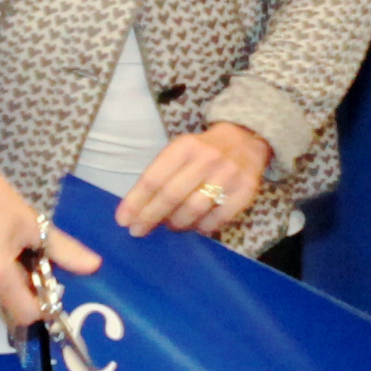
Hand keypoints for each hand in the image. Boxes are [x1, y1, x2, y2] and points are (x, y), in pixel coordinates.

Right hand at [0, 131, 94, 331]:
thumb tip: (94, 266)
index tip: (47, 287)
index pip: (25, 315)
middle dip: (22, 287)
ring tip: (5, 248)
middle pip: (8, 302)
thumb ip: (64, 251)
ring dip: (2, 279)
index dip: (41, 306)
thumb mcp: (33, 224)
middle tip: (27, 258)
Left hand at [115, 121, 275, 239]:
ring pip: (193, 209)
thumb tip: (137, 210)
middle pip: (171, 196)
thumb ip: (161, 175)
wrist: (247, 139)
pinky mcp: (246, 190)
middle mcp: (207, 158)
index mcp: (185, 146)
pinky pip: (217, 218)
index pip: (154, 178)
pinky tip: (195, 225)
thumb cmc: (203, 151)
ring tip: (170, 225)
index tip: (123, 220)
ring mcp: (229, 174)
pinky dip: (202, 227)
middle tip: (138, 231)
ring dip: (177, 223)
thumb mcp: (180, 152)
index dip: (136, 201)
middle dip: (150, 217)